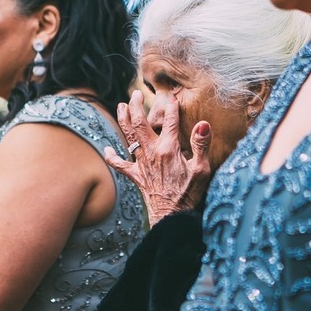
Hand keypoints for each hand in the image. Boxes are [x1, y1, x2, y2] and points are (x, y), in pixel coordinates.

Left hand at [104, 90, 212, 225]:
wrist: (172, 216)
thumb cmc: (190, 193)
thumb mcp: (202, 169)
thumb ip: (201, 144)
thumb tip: (203, 123)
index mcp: (168, 149)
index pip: (170, 121)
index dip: (171, 107)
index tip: (171, 96)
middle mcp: (151, 153)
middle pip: (140, 124)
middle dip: (136, 106)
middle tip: (136, 93)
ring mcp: (141, 164)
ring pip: (128, 137)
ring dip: (123, 120)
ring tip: (121, 106)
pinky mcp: (136, 176)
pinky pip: (120, 165)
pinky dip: (111, 156)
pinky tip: (107, 148)